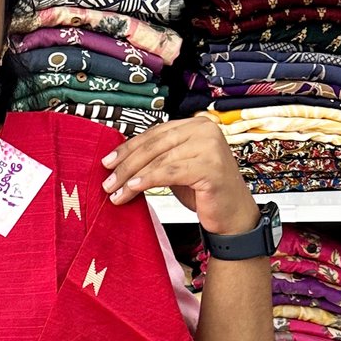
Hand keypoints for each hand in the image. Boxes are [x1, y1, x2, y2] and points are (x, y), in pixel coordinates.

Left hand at [103, 115, 258, 234]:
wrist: (233, 215)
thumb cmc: (205, 191)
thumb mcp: (177, 168)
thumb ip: (157, 157)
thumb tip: (120, 158)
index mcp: (196, 124)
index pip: (155, 133)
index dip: (128, 147)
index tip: (108, 161)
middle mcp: (205, 130)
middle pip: (155, 145)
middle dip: (126, 163)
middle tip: (107, 180)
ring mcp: (210, 147)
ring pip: (160, 159)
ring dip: (132, 176)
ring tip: (115, 191)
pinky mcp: (211, 167)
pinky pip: (170, 172)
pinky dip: (148, 180)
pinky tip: (133, 188)